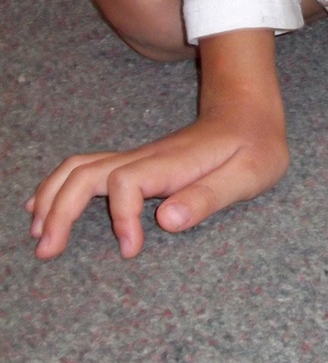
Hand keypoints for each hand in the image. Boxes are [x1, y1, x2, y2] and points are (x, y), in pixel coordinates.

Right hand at [26, 28, 286, 258]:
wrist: (249, 111)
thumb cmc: (254, 146)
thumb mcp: (249, 173)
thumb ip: (209, 196)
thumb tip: (166, 219)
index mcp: (174, 161)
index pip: (127, 182)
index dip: (122, 216)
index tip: (131, 249)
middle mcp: (148, 157)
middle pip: (87, 172)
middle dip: (62, 210)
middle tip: (47, 250)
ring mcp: (138, 158)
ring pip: (80, 167)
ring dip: (53, 198)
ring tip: (38, 235)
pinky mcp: (136, 164)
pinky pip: (86, 170)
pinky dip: (59, 188)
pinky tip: (45, 209)